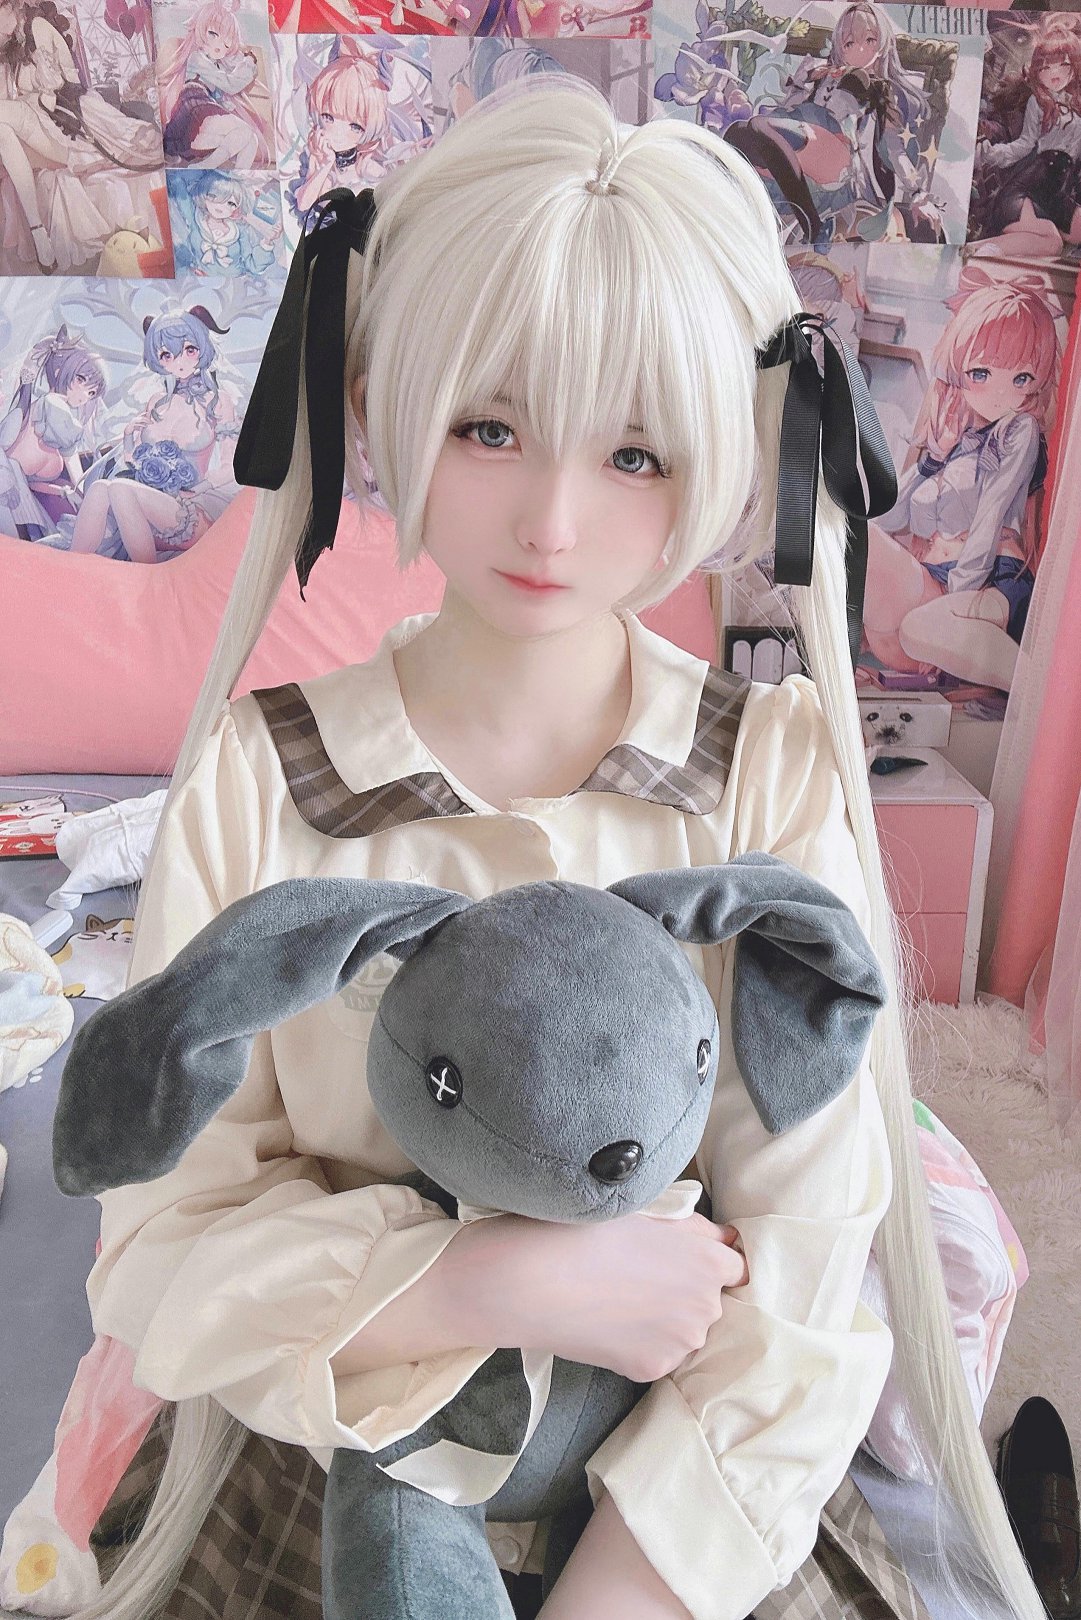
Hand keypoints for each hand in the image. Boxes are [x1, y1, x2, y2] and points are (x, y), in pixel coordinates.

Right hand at [482, 1210, 749, 1383]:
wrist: (533, 1279)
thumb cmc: (584, 1229)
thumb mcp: (645, 1210)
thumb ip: (695, 1229)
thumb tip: (726, 1242)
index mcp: (708, 1261)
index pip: (737, 1267)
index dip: (708, 1260)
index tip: (680, 1258)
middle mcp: (706, 1306)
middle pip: (709, 1300)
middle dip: (684, 1290)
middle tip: (636, 1274)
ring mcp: (680, 1343)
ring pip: (683, 1330)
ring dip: (663, 1319)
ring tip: (617, 1297)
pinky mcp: (651, 1369)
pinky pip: (656, 1354)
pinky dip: (638, 1343)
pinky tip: (606, 1322)